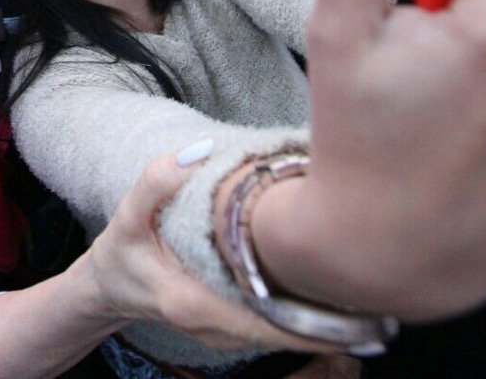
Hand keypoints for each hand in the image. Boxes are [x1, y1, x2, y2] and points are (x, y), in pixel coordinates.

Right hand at [84, 145, 338, 352]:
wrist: (106, 290)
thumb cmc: (121, 254)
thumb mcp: (128, 215)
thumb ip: (156, 181)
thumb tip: (199, 150)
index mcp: (193, 303)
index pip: (265, 321)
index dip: (312, 320)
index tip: (355, 307)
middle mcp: (214, 329)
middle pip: (284, 331)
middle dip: (330, 319)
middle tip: (379, 297)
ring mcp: (224, 335)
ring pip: (282, 332)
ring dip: (319, 315)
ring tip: (362, 289)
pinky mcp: (231, 331)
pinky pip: (272, 325)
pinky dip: (299, 312)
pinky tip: (326, 288)